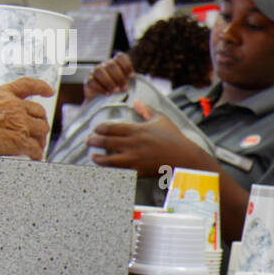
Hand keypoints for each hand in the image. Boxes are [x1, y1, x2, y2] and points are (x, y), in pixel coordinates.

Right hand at [0, 77, 53, 159]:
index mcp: (2, 94)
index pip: (26, 85)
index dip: (41, 87)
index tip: (49, 90)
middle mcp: (15, 107)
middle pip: (38, 112)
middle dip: (40, 120)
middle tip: (39, 129)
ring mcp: (20, 123)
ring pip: (41, 129)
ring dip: (41, 138)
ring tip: (38, 145)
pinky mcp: (20, 141)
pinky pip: (35, 149)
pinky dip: (37, 154)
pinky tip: (35, 157)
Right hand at [84, 52, 133, 100]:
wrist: (102, 100)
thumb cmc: (117, 90)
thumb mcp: (125, 84)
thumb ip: (128, 80)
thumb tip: (131, 79)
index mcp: (115, 63)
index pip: (120, 57)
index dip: (127, 66)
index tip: (132, 77)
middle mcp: (104, 65)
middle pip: (110, 65)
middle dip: (119, 77)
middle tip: (125, 88)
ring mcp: (94, 72)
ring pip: (99, 71)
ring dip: (109, 82)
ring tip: (116, 91)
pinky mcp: (88, 80)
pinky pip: (92, 81)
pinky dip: (101, 88)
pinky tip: (108, 94)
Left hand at [87, 101, 209, 176]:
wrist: (185, 158)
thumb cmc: (174, 138)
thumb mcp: (161, 120)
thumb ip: (146, 110)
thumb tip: (136, 102)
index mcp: (137, 130)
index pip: (112, 128)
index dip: (100, 129)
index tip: (95, 129)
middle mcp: (133, 144)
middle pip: (107, 142)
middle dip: (94, 141)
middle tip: (88, 141)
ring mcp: (135, 159)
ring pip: (109, 159)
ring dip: (98, 158)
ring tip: (93, 157)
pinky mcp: (138, 171)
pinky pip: (120, 172)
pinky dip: (111, 172)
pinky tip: (105, 171)